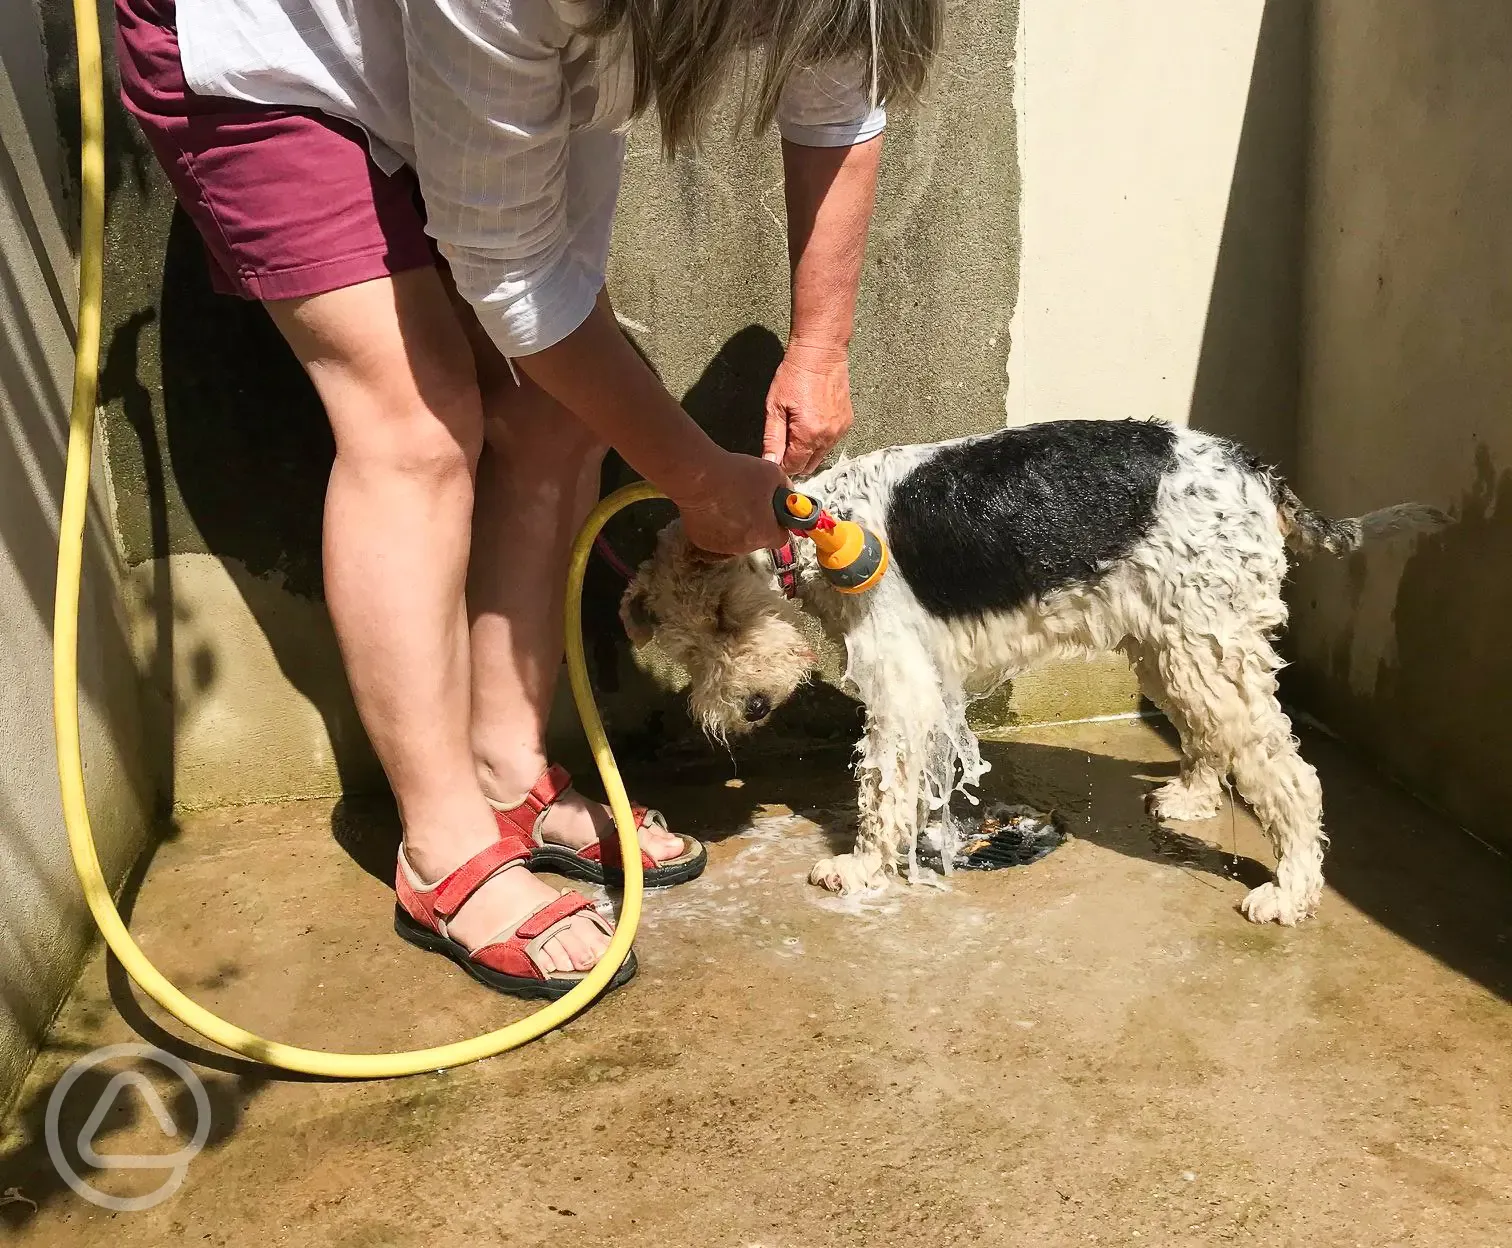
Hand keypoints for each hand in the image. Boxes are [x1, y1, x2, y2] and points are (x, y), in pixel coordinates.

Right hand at [673, 451, 789, 555]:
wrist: (698, 477)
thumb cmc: (734, 476)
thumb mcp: (772, 473)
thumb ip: (785, 488)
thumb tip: (786, 494)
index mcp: (764, 534)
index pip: (780, 538)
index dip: (778, 524)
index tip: (773, 512)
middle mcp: (744, 546)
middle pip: (757, 539)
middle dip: (756, 523)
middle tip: (748, 501)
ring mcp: (721, 547)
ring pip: (735, 539)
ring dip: (736, 524)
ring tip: (728, 501)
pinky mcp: (702, 541)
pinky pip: (715, 536)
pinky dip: (716, 525)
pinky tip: (713, 506)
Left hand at [762, 341, 853, 476]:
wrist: (821, 354)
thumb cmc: (794, 375)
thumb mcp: (775, 407)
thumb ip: (772, 439)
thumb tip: (770, 463)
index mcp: (809, 434)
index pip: (794, 466)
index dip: (781, 466)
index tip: (773, 458)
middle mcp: (828, 437)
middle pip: (809, 465)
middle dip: (795, 461)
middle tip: (782, 446)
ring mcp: (840, 430)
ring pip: (821, 455)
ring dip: (808, 451)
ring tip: (796, 431)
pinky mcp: (847, 423)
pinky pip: (831, 442)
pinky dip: (820, 440)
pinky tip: (811, 424)